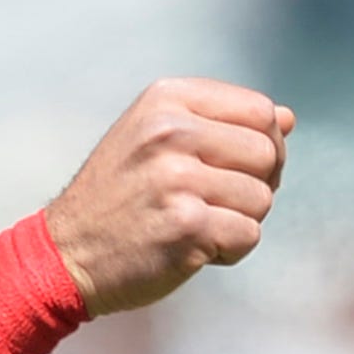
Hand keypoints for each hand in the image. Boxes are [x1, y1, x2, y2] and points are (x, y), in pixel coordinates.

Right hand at [46, 79, 294, 316]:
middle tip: (217, 203)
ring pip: (263, 198)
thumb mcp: (155, 138)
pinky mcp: (186, 226)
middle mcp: (171, 132)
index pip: (260, 111)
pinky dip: (229, 251)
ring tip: (197, 224)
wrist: (65, 253)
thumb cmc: (119, 196)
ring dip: (240, 220)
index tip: (236, 169)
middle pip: (268, 153)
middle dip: (256, 184)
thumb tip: (288, 118)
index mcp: (166, 99)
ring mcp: (178, 179)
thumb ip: (219, 123)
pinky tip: (193, 248)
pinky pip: (248, 236)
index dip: (265, 145)